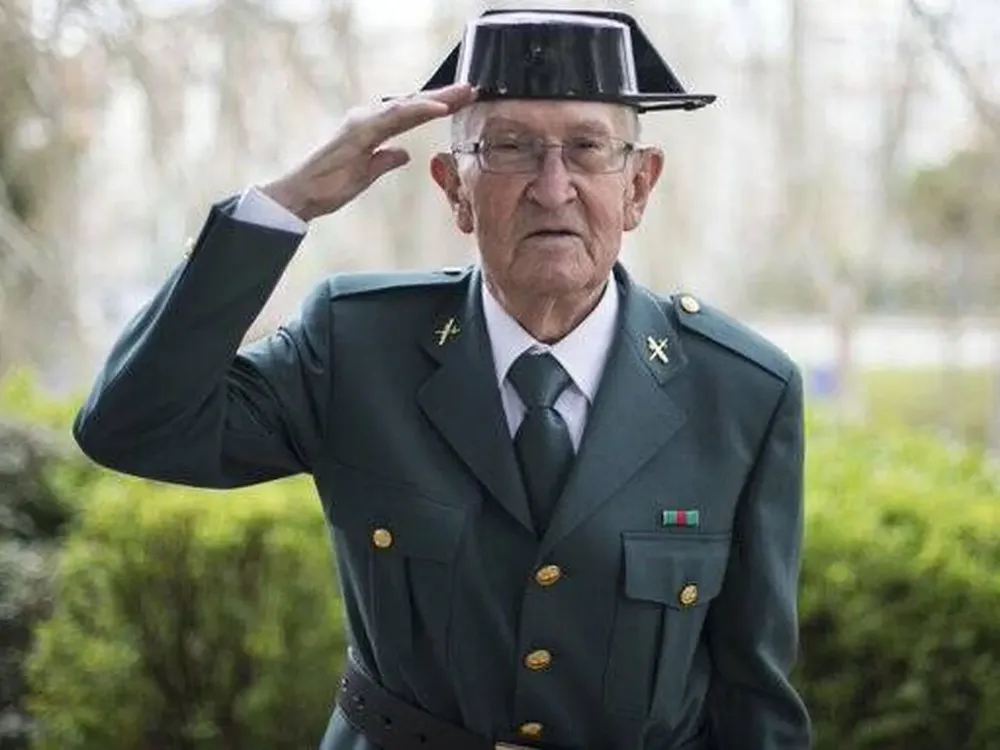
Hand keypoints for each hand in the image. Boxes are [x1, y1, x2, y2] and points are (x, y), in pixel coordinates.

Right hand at [261, 83, 476, 221]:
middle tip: (471, 90)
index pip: (409, 115)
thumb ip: (385, 160)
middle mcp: (366, 118)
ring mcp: (363, 122)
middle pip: (411, 104)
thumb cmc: (329, 186)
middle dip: (442, 97)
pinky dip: (419, 111)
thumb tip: (403, 153)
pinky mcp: (360, 131)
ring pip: (407, 105)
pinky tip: (440, 108)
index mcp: (369, 128)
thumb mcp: (367, 174)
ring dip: (437, 99)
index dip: (435, 107)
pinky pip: (396, 117)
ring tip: (463, 94)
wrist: (302, 194)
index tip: (460, 103)